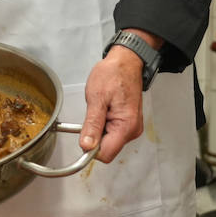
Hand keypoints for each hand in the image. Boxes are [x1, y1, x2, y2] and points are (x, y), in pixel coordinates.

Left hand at [78, 41, 150, 162]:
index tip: (84, 133)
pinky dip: (104, 124)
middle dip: (95, 136)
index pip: (105, 154)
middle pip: (107, 149)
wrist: (125, 62)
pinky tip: (104, 109)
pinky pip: (112, 133)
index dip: (91, 148)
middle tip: (94, 113)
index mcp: (126, 126)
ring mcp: (132, 128)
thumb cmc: (113, 75)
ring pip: (108, 141)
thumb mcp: (97, 98)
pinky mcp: (129, 124)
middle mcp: (132, 131)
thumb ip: (92, 125)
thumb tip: (87, 146)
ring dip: (99, 129)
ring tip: (100, 108)